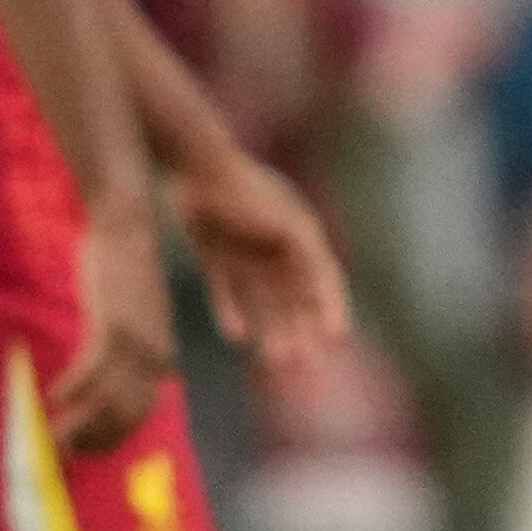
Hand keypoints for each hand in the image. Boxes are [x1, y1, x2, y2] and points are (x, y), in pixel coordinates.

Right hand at [54, 198, 175, 453]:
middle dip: (96, 440)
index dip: (114, 436)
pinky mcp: (113, 325)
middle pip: (127, 414)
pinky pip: (91, 370)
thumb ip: (141, 344)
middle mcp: (155, 353)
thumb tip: (139, 372)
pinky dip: (72, 389)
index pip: (142, 411)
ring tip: (53, 440)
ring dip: (79, 426)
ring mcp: (136, 340)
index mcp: (162, 352)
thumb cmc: (128, 267)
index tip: (89, 449)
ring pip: (108, 400)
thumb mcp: (143, 312)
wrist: (128, 225)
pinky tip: (50, 399)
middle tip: (66, 453)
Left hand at [169, 151, 352, 372]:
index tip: (336, 342)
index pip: (324, 281)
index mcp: (303, 235)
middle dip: (301, 330)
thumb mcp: (289, 223)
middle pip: (295, 296)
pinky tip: (236, 337)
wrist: (195, 165)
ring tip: (274, 359)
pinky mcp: (215, 252)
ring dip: (272, 328)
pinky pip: (226, 291)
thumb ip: (310, 254)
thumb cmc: (248, 192)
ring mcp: (246, 249)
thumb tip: (331, 287)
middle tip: (302, 365)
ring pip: (263, 299)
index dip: (332, 311)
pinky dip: (232, 313)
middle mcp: (277, 245)